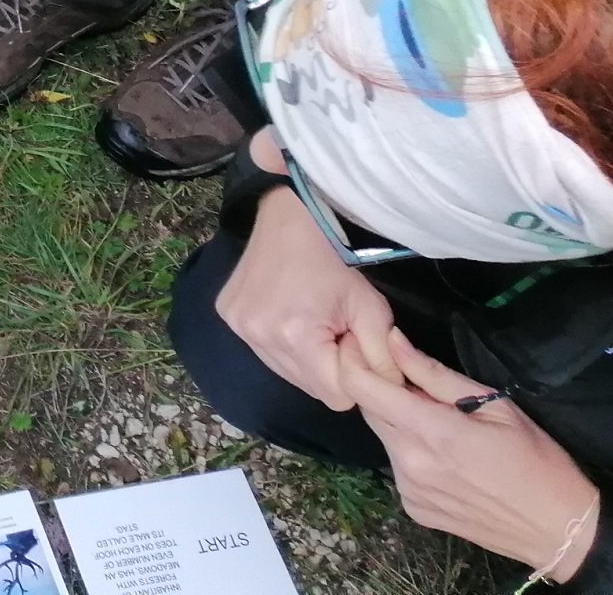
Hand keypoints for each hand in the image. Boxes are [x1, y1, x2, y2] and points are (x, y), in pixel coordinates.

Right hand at [216, 153, 398, 409]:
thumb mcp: (373, 309)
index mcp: (295, 337)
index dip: (351, 376)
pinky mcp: (226, 314)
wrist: (290, 215)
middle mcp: (257, 337)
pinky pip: (263, 350)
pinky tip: (286, 313)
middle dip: (327, 368)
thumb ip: (383, 359)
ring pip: (285, 371)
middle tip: (334, 330)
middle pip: (308, 387)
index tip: (353, 344)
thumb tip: (386, 392)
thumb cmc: (336, 260)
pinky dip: (279, 341)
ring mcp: (237, 326)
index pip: (335, 397)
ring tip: (310, 320)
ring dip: (303, 356)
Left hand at [338, 327, 600, 576]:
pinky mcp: (414, 509)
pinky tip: (444, 457)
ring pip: (384, 437)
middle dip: (379, 388)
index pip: (360, 386)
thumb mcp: (494, 404)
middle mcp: (408, 463)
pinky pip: (398, 467)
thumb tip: (392, 339)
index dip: (351, 358)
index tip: (358, 341)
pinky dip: (410, 453)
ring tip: (438, 422)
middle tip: (409, 379)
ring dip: (398, 422)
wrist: (559, 529)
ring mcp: (408, 490)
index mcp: (429, 432)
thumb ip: (434, 374)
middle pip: (369, 409)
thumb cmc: (536, 460)